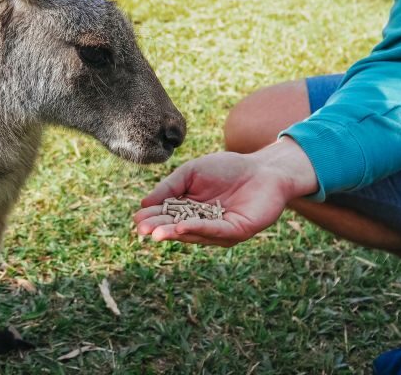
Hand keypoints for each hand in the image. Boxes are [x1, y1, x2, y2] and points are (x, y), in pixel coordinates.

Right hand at [134, 138, 316, 246]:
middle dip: (160, 229)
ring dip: (174, 233)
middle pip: (178, 228)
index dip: (152, 218)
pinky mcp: (237, 230)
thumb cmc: (227, 168)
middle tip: (141, 231)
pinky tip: (182, 227)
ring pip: (194, 233)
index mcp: (190, 210)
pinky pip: (215, 230)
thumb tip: (145, 204)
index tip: (136, 220)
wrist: (263, 168)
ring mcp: (220, 229)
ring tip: (156, 233)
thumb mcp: (191, 173)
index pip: (167, 215)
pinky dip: (198, 229)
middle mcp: (203, 223)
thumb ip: (169, 187)